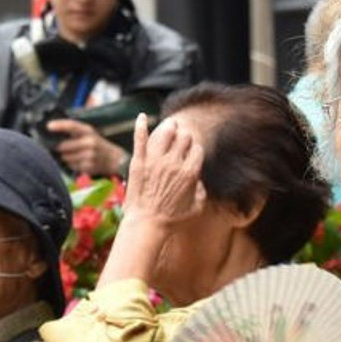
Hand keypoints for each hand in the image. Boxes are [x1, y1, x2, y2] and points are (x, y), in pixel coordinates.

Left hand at [45, 118, 128, 175]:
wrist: (115, 159)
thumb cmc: (98, 144)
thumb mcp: (89, 133)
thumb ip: (73, 131)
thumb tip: (52, 130)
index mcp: (89, 131)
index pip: (72, 125)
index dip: (59, 125)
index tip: (48, 126)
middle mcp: (90, 143)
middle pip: (63, 146)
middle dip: (60, 147)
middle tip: (62, 147)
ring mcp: (89, 156)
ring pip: (66, 157)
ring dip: (65, 157)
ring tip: (75, 155)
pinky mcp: (88, 167)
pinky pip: (72, 166)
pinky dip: (72, 164)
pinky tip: (80, 161)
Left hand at [121, 113, 205, 228]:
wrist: (147, 224)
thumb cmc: (173, 220)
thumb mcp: (196, 207)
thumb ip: (202, 191)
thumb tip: (200, 182)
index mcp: (190, 173)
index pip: (197, 149)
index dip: (196, 149)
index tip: (192, 151)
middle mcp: (174, 163)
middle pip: (183, 138)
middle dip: (184, 136)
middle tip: (182, 136)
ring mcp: (155, 161)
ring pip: (165, 134)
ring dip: (169, 127)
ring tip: (170, 126)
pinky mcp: (138, 162)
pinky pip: (140, 139)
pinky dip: (140, 126)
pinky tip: (141, 117)